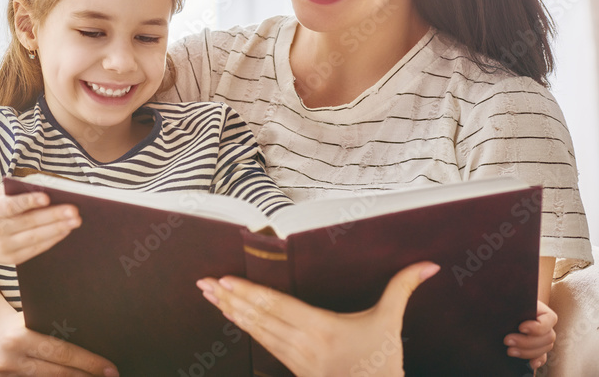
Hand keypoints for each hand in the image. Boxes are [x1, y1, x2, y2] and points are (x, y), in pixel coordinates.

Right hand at [0, 186, 80, 265]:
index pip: (10, 206)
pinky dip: (52, 239)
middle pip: (28, 222)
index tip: (47, 197)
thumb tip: (45, 187)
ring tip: (76, 220)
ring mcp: (4, 247)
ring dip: (58, 228)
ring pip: (35, 237)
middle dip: (53, 216)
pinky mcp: (13, 259)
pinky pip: (36, 249)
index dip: (28, 202)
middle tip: (74, 209)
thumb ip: (16, 190)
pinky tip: (65, 230)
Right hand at [0, 305, 118, 376]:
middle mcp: (9, 361)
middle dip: (87, 376)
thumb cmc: (17, 320)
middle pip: (58, 374)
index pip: (62, 354)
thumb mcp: (34, 318)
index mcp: (19, 338)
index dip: (89, 363)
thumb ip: (55, 328)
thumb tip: (93, 338)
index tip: (110, 369)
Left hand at [196, 261, 439, 376]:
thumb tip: (428, 265)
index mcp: (322, 329)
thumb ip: (403, 288)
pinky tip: (233, 318)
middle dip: (229, 300)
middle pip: (259, 318)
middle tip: (203, 284)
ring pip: (257, 332)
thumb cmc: (383, 363)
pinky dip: (246, 329)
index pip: (277, 306)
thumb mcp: (390, 323)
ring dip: (232, 313)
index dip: (249, 293)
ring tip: (210, 296)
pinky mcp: (295, 369)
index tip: (225, 281)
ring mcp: (296, 360)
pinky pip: (264, 345)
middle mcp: (303, 345)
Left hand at [504, 300, 556, 369]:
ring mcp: (542, 337)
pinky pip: (542, 357)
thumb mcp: (506, 298)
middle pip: (547, 338)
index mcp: (542, 310)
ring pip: (544, 348)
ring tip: (509, 351)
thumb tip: (502, 302)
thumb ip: (509, 300)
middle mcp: (545, 324)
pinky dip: (538, 361)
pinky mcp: (536, 347)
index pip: (550, 319)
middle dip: (527, 342)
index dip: (537, 327)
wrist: (498, 306)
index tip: (520, 327)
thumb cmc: (502, 300)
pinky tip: (530, 364)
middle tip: (507, 341)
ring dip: (528, 352)